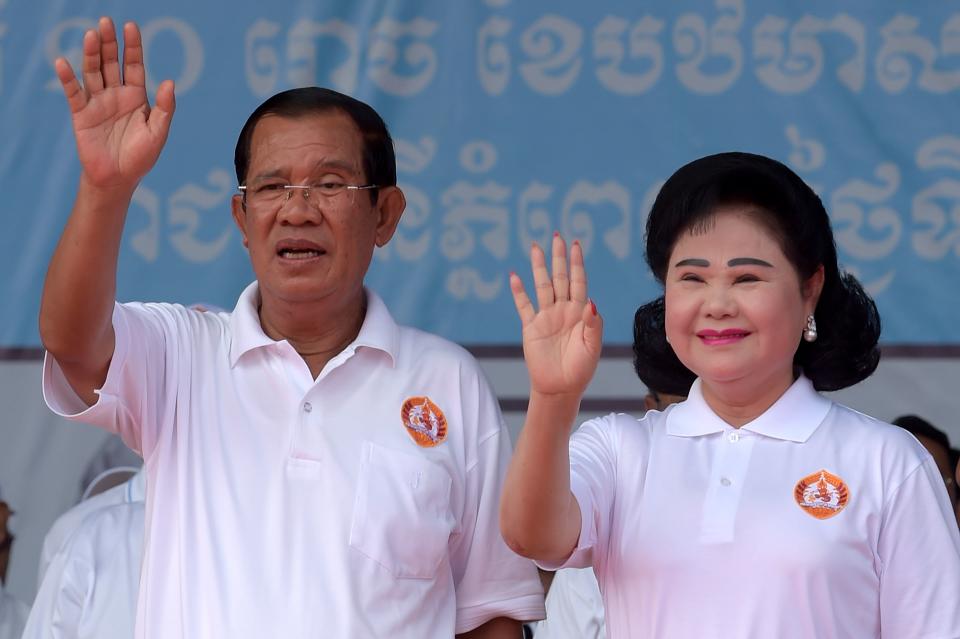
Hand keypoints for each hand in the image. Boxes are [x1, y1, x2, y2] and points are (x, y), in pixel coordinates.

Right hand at [55, 17, 175, 188]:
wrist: (119, 179)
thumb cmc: (141, 157)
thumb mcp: (158, 132)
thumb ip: (165, 108)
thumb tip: (171, 82)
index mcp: (136, 97)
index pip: (134, 65)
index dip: (133, 47)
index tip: (131, 26)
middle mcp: (116, 95)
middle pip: (112, 63)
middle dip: (110, 43)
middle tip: (106, 22)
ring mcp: (98, 102)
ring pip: (93, 72)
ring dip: (91, 54)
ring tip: (91, 35)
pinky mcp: (82, 114)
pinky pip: (74, 93)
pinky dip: (68, 79)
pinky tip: (62, 63)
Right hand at [510, 233, 602, 397]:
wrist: (561, 388)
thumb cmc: (581, 369)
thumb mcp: (593, 346)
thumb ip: (593, 323)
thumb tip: (590, 301)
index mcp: (580, 312)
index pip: (579, 281)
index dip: (577, 263)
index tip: (575, 245)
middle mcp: (563, 310)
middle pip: (560, 278)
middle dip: (558, 258)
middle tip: (556, 237)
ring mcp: (546, 317)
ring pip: (542, 286)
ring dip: (538, 268)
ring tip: (535, 248)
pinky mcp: (531, 327)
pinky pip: (524, 306)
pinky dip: (519, 292)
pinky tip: (514, 276)